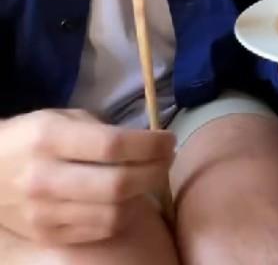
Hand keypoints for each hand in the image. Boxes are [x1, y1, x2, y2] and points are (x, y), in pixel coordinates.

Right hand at [0, 109, 175, 244]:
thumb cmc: (30, 138)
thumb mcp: (61, 119)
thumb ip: (102, 130)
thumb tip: (148, 143)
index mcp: (50, 140)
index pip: (114, 146)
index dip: (151, 145)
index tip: (169, 140)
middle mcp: (45, 178)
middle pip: (118, 184)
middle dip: (156, 171)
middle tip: (166, 160)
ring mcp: (44, 212)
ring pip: (114, 213)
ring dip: (143, 195)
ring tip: (148, 179)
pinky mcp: (46, 235)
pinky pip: (100, 230)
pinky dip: (122, 215)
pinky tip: (126, 199)